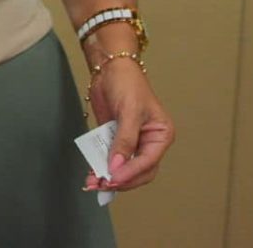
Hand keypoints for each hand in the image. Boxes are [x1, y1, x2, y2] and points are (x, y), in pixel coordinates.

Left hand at [82, 56, 175, 192]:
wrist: (109, 67)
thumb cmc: (127, 82)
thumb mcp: (129, 110)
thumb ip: (124, 140)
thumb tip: (116, 167)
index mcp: (161, 135)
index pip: (148, 162)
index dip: (130, 173)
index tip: (113, 178)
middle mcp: (149, 142)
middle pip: (139, 171)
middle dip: (120, 180)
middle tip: (102, 185)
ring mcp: (133, 142)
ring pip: (124, 168)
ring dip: (109, 177)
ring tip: (93, 183)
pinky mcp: (116, 139)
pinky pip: (111, 158)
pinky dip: (101, 167)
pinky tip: (91, 173)